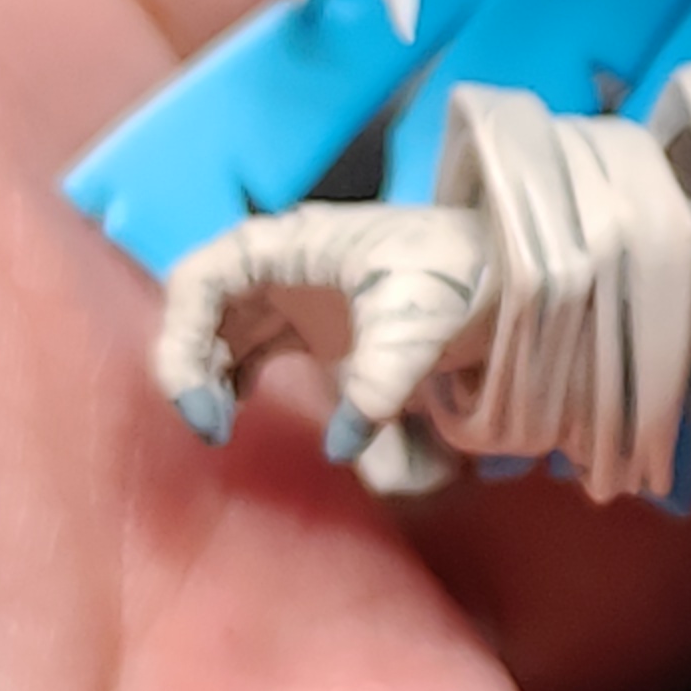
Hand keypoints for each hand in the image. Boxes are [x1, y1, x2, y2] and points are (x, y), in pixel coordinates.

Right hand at [153, 196, 496, 486]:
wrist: (508, 274)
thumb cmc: (460, 277)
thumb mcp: (419, 324)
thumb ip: (378, 381)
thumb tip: (340, 447)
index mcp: (286, 243)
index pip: (198, 282)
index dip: (182, 343)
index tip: (206, 407)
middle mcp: (278, 263)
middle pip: (199, 311)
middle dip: (189, 368)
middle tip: (213, 431)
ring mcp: (294, 293)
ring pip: (221, 333)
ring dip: (208, 379)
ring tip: (222, 430)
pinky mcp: (315, 325)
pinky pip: (253, 351)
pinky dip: (236, 382)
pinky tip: (239, 415)